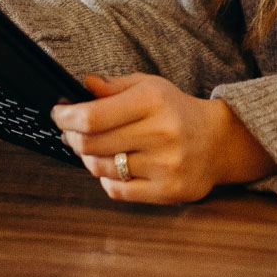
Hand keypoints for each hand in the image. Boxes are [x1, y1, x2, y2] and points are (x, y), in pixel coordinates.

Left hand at [52, 73, 276, 204]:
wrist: (217, 141)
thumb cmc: (176, 110)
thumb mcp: (149, 86)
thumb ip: (114, 86)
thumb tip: (84, 85)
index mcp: (153, 101)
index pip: (93, 116)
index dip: (66, 118)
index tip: (58, 114)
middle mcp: (161, 132)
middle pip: (91, 144)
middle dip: (72, 137)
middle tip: (70, 132)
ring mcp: (165, 165)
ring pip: (100, 169)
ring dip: (88, 159)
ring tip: (95, 149)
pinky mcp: (167, 191)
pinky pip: (117, 190)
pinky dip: (107, 179)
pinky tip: (114, 166)